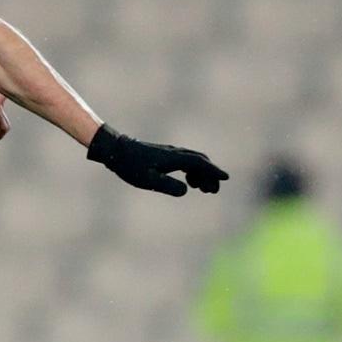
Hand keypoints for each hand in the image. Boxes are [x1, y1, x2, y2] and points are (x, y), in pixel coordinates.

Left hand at [86, 124, 228, 195]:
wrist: (115, 150)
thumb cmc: (130, 166)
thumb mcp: (148, 180)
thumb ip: (168, 186)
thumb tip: (186, 190)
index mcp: (174, 158)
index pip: (200, 164)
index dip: (213, 172)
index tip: (226, 178)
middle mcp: (175, 153)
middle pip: (200, 162)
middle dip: (210, 175)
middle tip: (213, 190)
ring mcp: (170, 152)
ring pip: (193, 161)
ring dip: (201, 174)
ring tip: (202, 189)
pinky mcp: (164, 154)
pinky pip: (185, 161)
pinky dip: (192, 170)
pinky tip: (189, 181)